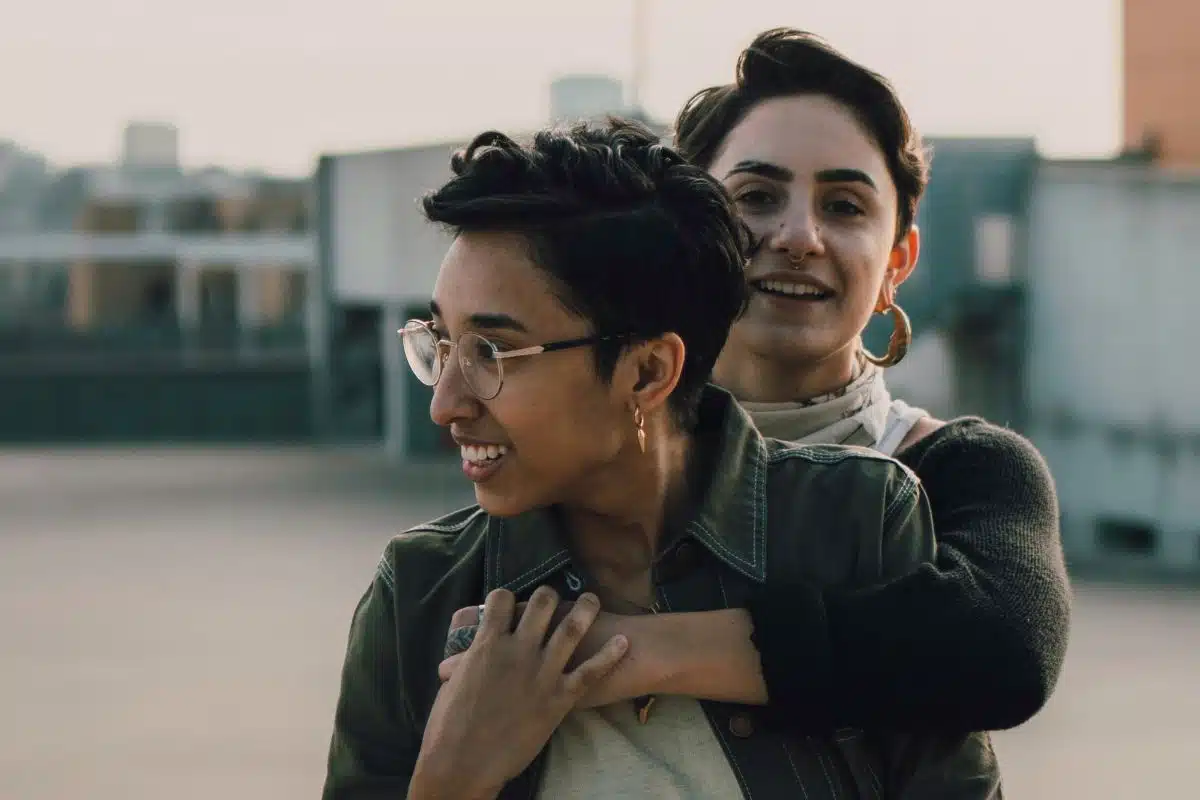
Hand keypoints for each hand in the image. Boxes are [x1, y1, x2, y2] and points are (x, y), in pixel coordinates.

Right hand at [411, 587, 628, 798]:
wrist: (465, 762)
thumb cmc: (449, 726)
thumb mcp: (452, 683)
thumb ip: (463, 660)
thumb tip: (461, 654)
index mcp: (488, 644)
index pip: (501, 600)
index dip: (505, 597)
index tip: (509, 603)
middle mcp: (519, 649)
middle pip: (541, 603)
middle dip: (547, 595)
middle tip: (551, 600)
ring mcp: (543, 672)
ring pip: (572, 627)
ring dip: (585, 609)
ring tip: (592, 600)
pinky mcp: (561, 696)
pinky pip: (592, 671)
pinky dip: (610, 654)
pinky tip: (623, 642)